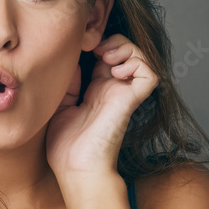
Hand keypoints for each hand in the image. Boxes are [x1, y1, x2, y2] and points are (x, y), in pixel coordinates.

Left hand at [45, 34, 158, 180]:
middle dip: (112, 40)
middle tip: (95, 48)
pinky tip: (115, 71)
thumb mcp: (59, 104)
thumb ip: (67, 81)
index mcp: (96, 90)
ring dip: (125, 47)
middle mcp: (113, 89)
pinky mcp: (132, 100)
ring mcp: (124, 94)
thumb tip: (70, 57)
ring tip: (106, 57)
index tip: (80, 45)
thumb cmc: (65, 146)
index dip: (97, 43)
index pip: (105, 55)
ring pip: (141, 56)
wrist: (75, 168)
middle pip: (125, 50)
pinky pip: (149, 72)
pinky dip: (136, 63)